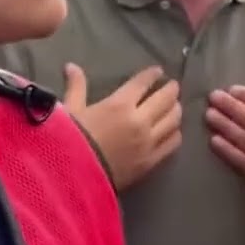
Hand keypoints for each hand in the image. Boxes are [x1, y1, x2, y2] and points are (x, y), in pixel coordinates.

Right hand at [63, 63, 182, 188]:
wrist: (71, 178)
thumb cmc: (68, 141)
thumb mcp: (70, 110)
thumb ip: (76, 87)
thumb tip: (71, 65)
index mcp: (119, 105)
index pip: (143, 83)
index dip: (152, 75)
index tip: (158, 71)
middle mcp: (139, 120)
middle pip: (165, 99)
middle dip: (171, 89)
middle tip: (173, 86)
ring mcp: (148, 142)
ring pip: (173, 119)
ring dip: (176, 109)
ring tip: (174, 106)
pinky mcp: (151, 161)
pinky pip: (172, 143)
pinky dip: (175, 133)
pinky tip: (173, 131)